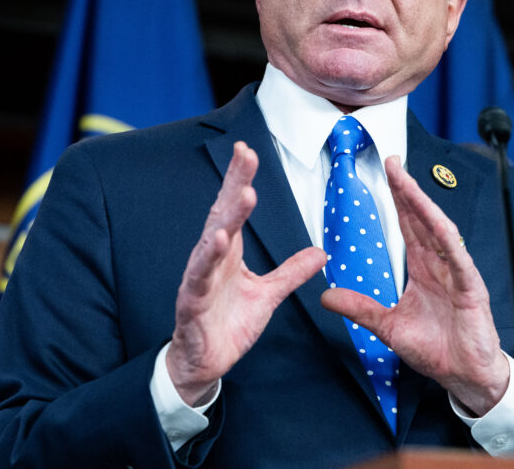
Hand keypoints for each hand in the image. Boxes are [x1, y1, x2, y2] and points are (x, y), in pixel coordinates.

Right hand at [166, 141, 326, 404]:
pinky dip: (208, 259)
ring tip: (244, 194)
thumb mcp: (268, 295)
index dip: (240, 179)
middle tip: (245, 154)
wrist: (205, 363)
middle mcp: (211, 258)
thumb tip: (320, 252)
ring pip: (212, 241)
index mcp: (229, 252)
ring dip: (228, 218)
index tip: (248, 151)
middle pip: (223, 214)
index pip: (235, 209)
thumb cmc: (228, 323)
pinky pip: (200, 276)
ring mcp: (200, 278)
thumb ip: (291, 272)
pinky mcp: (192, 301)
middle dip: (234, 183)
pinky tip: (219, 241)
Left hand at [321, 156, 508, 415]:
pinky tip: (437, 221)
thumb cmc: (436, 349)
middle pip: (422, 218)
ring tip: (407, 182)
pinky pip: (459, 258)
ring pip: (438, 231)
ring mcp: (457, 273)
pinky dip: (448, 239)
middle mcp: (440, 264)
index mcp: (423, 269)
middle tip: (392, 161)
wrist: (465, 376)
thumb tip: (326, 295)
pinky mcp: (471, 288)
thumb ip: (360, 308)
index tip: (387, 171)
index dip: (398, 198)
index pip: (408, 225)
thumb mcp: (388, 326)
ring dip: (423, 205)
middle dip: (407, 189)